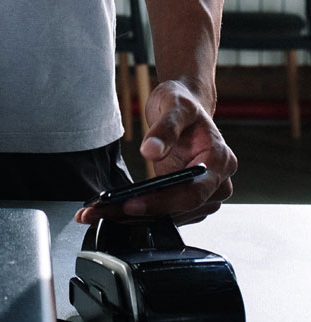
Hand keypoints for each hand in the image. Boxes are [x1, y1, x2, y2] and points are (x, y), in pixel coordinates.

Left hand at [75, 80, 236, 225]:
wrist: (183, 106)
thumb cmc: (182, 103)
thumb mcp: (174, 106)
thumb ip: (165, 129)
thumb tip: (151, 151)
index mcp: (219, 160)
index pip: (192, 192)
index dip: (162, 202)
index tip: (131, 204)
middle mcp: (217, 182)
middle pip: (181, 209)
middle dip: (143, 214)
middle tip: (104, 212)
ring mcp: (204, 193)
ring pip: (173, 215)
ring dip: (138, 218)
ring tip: (102, 212)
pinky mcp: (186, 197)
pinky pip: (167, 211)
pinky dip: (142, 213)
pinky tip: (115, 209)